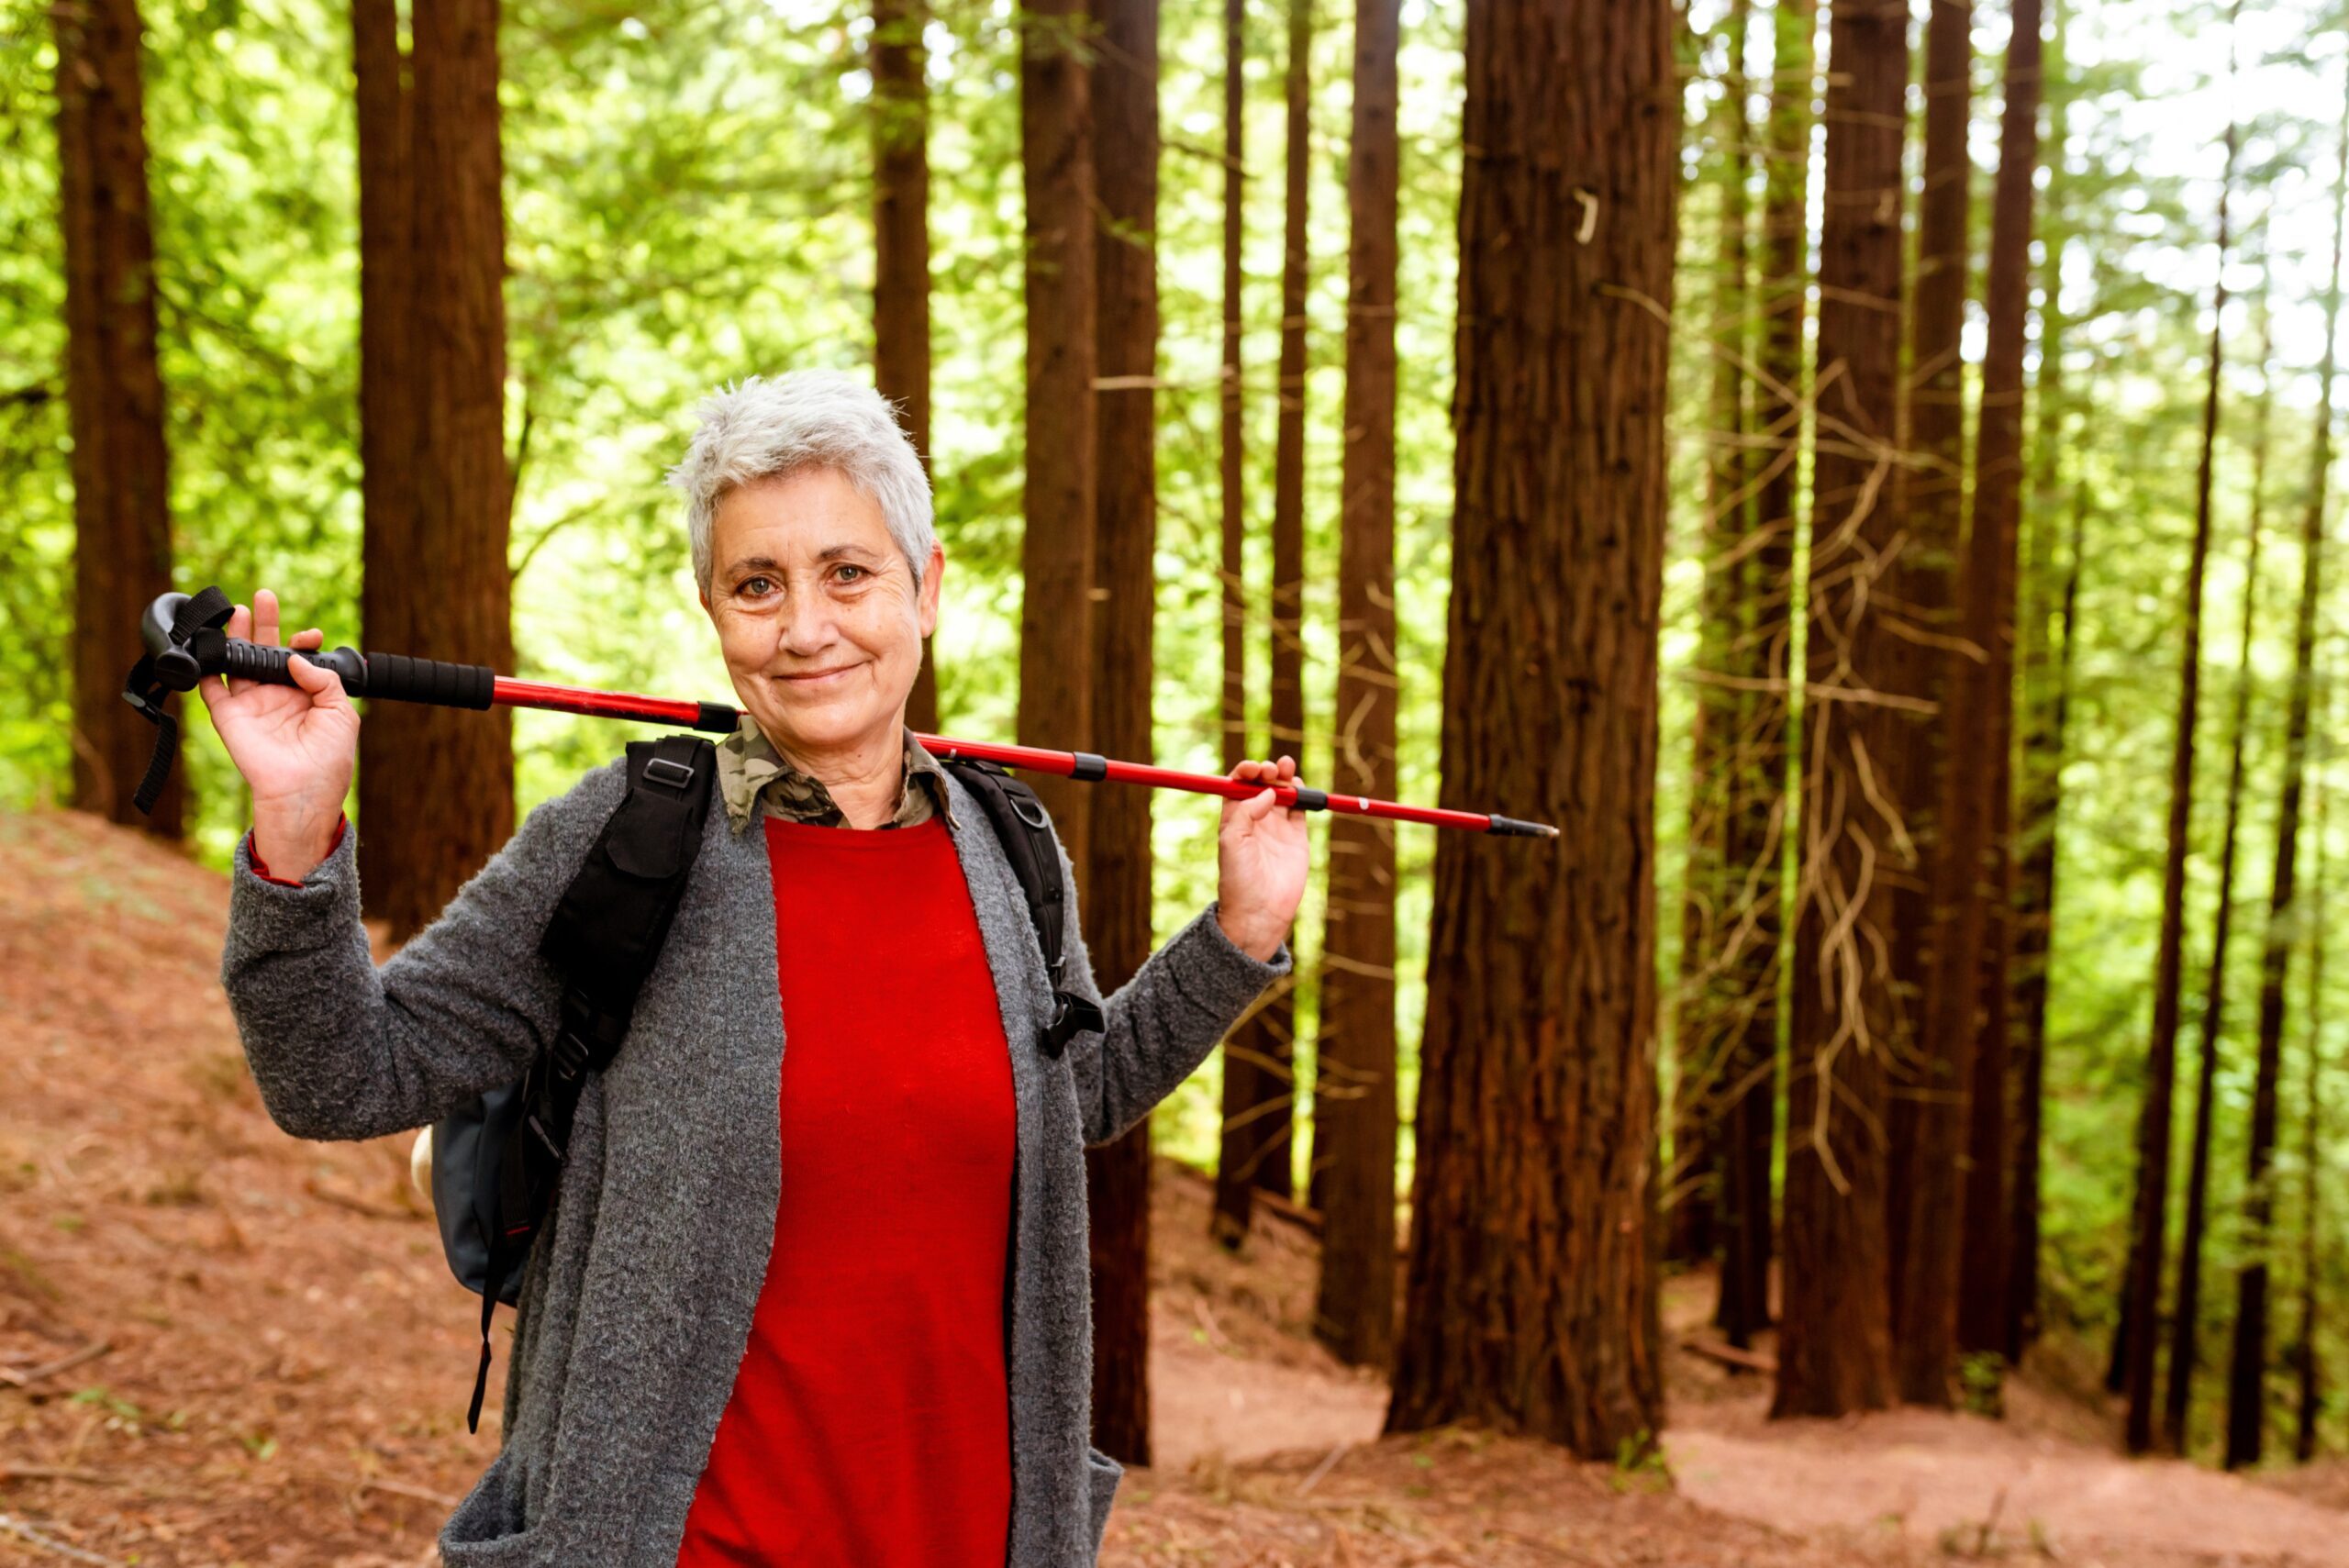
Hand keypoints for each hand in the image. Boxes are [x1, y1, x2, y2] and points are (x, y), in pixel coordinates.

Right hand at [197, 588, 358, 881]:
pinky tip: (209, 643)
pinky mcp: (228, 716)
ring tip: (239, 611)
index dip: (302, 642)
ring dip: (238, 636)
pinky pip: (212, 687)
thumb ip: (323, 678)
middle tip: (265, 597)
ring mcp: (251, 705)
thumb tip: (295, 655)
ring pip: (239, 662)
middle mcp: (277, 696)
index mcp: (305, 695)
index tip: (310, 635)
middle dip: (266, 623)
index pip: (299, 658)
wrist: (303, 789)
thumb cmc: (329, 758)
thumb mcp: (342, 712)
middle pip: (266, 651)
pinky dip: (207, 667)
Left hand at [1215, 755, 1309, 962]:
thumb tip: (1267, 791)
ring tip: (1286, 769)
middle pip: (1262, 784)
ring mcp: (1276, 826)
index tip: (1254, 769)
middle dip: (1267, 771)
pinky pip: (1300, 808)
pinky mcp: (1296, 836)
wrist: (1260, 911)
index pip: (1238, 785)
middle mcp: (1254, 819)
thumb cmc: (1238, 879)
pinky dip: (1301, 794)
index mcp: (1233, 817)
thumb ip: (1246, 812)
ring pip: (1282, 791)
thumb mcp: (1232, 841)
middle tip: (1272, 770)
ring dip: (1285, 776)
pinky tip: (1299, 789)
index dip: (1246, 772)